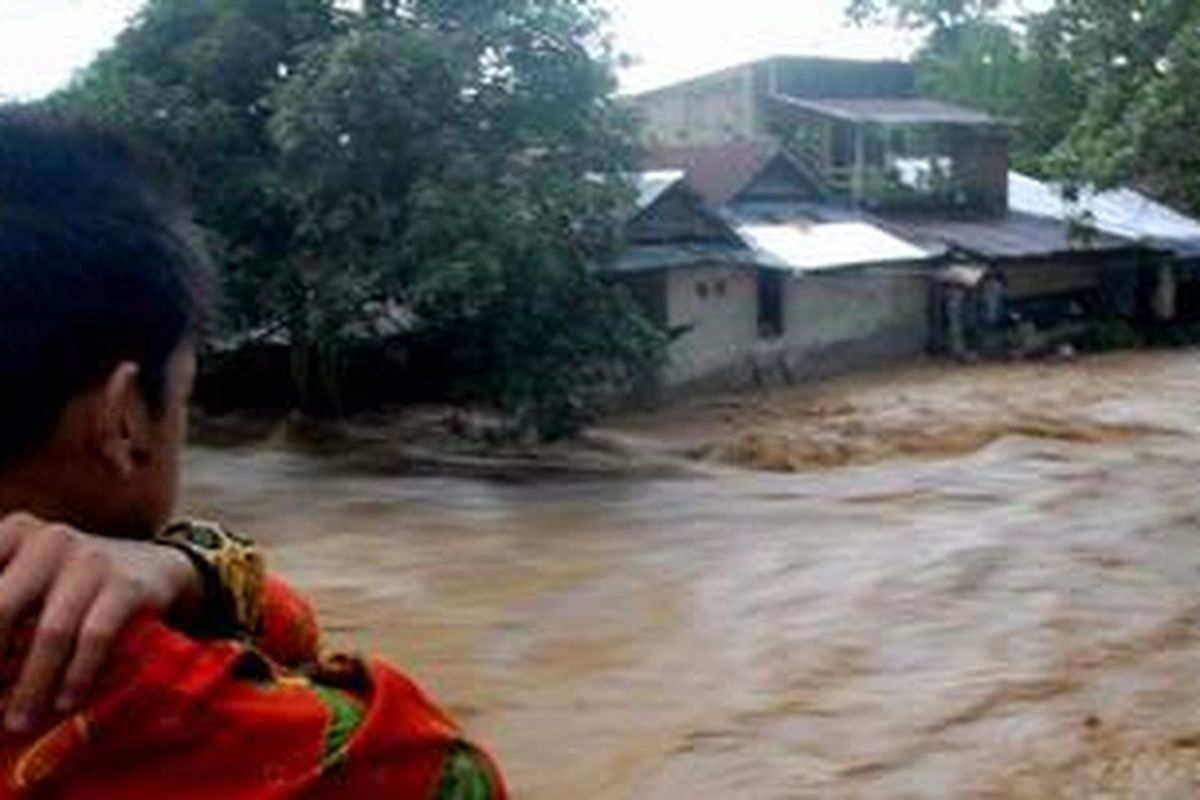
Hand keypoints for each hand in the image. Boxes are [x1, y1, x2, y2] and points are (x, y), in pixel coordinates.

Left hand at [0, 512, 201, 732]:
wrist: (153, 567)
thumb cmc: (73, 581)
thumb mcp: (31, 574)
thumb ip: (4, 603)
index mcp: (16, 533)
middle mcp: (50, 539)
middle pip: (3, 609)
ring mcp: (91, 560)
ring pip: (51, 631)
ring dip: (31, 685)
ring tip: (19, 720)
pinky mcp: (126, 585)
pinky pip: (95, 636)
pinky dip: (76, 674)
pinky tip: (64, 702)